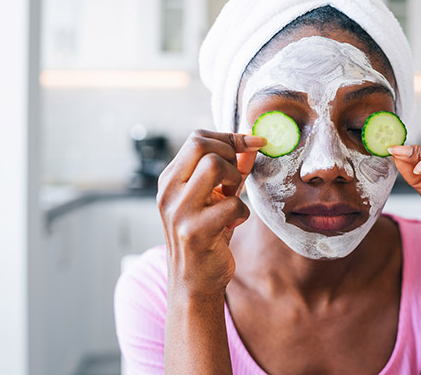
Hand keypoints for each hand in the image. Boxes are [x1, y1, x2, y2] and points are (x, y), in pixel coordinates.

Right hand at [157, 129, 266, 299]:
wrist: (194, 282)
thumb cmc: (207, 236)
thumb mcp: (215, 198)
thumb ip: (231, 169)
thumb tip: (252, 142)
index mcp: (170, 179)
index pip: (197, 138)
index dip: (229, 138)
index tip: (251, 144)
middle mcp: (168, 191)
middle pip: (201, 144)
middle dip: (230, 154)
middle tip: (235, 179)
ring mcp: (179, 211)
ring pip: (213, 166)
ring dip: (234, 179)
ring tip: (232, 198)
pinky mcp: (194, 232)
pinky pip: (231, 204)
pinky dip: (241, 213)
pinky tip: (234, 225)